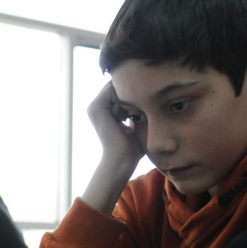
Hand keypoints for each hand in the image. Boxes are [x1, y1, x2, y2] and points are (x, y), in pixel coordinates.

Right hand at [81, 82, 144, 213]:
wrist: (123, 159)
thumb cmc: (132, 148)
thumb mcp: (136, 125)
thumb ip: (137, 113)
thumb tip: (152, 101)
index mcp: (105, 112)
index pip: (120, 92)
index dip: (135, 91)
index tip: (150, 94)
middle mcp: (97, 108)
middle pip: (118, 88)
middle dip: (134, 89)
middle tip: (150, 91)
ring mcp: (95, 107)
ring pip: (116, 88)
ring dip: (131, 91)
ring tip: (145, 97)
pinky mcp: (97, 108)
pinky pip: (112, 90)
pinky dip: (126, 92)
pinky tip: (139, 100)